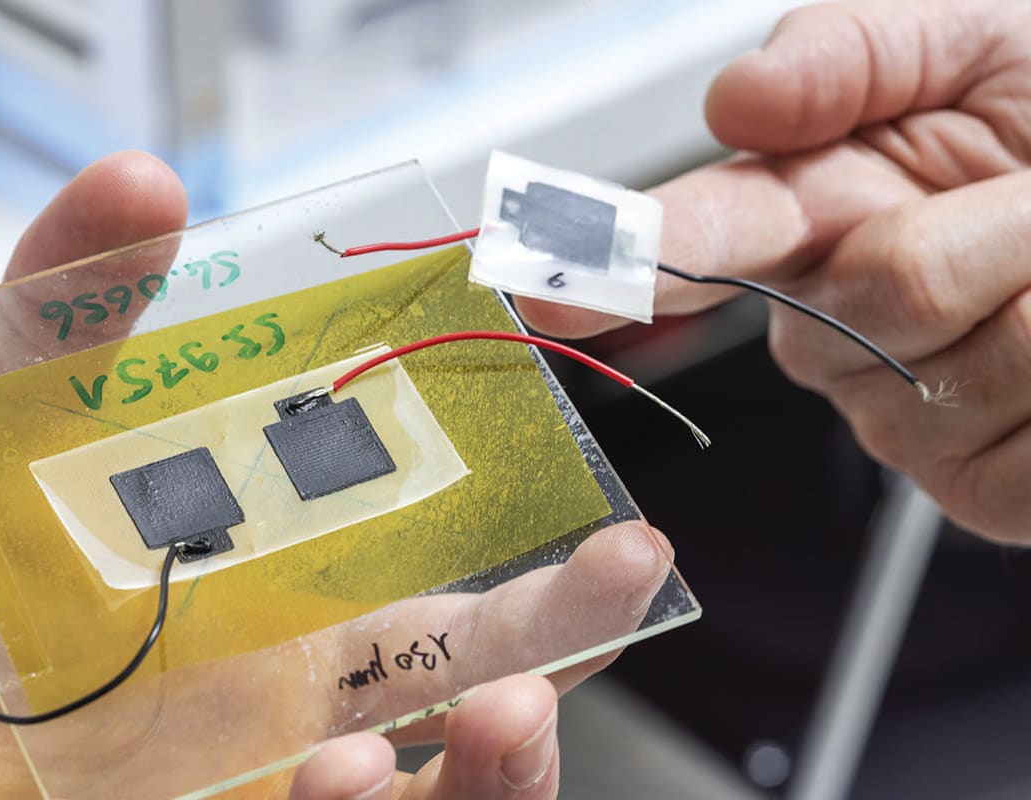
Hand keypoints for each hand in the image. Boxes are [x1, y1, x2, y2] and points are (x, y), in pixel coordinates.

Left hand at [0, 152, 674, 797]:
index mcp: (287, 588)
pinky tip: (347, 775)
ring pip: (443, 792)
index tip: (615, 509)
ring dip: (501, 764)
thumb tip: (141, 183)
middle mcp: (296, 692)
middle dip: (572, 635)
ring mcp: (266, 773)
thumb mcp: (9, 421)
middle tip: (627, 568)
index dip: (548, 543)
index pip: (455, 569)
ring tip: (505, 711)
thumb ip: (76, 308)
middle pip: (482, 680)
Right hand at [518, 0, 1030, 544]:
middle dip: (969, 232)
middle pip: (862, 296)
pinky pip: (1012, 443)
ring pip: (951, 365)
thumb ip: (850, 49)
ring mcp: (902, 417)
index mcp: (822, 210)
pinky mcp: (976, 489)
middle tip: (1029, 192)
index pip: (700, 236)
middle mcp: (839, 324)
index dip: (616, 256)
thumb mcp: (985, 37)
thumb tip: (734, 100)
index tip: (537, 269)